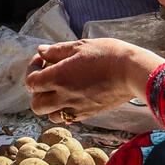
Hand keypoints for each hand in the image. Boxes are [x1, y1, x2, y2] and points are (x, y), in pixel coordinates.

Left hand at [26, 39, 164, 119]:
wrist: (133, 72)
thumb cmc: (108, 54)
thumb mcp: (81, 46)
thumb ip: (57, 51)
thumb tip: (41, 51)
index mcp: (59, 78)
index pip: (31, 83)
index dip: (32, 70)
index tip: (43, 60)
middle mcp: (64, 96)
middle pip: (36, 105)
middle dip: (37, 92)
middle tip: (48, 77)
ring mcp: (77, 108)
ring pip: (50, 116)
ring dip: (50, 105)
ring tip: (60, 90)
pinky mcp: (89, 114)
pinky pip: (68, 118)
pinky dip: (64, 110)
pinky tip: (74, 96)